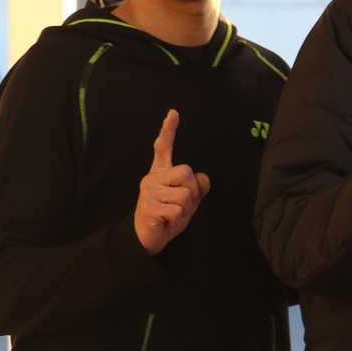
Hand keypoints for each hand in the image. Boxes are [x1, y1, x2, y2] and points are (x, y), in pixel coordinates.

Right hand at [134, 109, 209, 253]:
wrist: (149, 237)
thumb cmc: (169, 216)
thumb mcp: (188, 201)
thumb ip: (197, 187)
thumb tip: (203, 177)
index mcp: (161, 173)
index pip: (163, 148)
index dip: (168, 130)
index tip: (173, 113)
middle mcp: (152, 178)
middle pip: (187, 173)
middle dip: (192, 191)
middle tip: (179, 205)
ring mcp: (148, 191)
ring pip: (186, 194)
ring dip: (185, 209)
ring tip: (171, 214)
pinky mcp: (148, 207)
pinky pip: (178, 210)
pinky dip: (178, 219)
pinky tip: (165, 220)